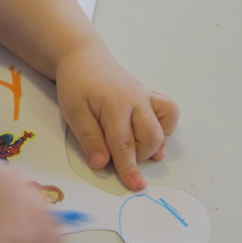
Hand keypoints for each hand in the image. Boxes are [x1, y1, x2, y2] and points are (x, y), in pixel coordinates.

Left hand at [55, 45, 178, 190]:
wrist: (83, 56)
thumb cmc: (76, 84)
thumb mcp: (73, 111)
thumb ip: (89, 138)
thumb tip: (102, 164)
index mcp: (115, 105)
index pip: (124, 144)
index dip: (129, 168)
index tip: (135, 186)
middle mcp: (136, 100)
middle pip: (150, 137)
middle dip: (138, 156)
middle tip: (118, 156)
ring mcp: (145, 96)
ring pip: (165, 124)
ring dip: (155, 142)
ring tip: (139, 148)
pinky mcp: (149, 95)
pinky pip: (168, 110)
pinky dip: (165, 126)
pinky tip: (151, 132)